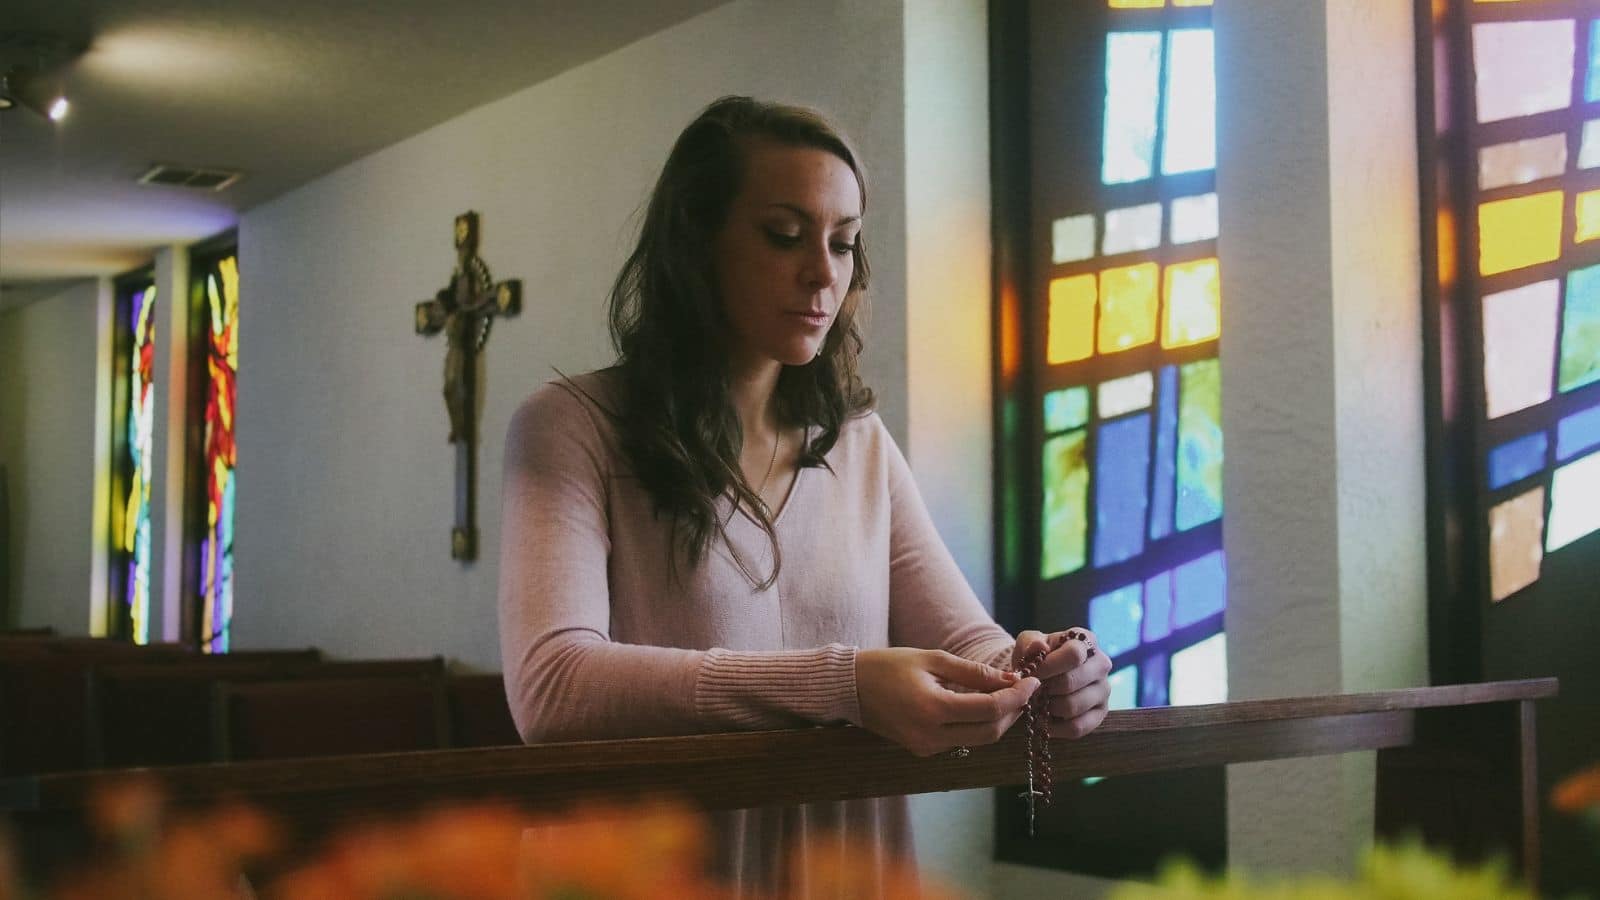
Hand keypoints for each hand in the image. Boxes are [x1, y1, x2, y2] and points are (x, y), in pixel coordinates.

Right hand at [855, 648, 1041, 756]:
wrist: (850, 688)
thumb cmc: (888, 665)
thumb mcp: (932, 659)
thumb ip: (972, 672)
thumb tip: (1009, 681)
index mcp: (932, 709)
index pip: (989, 709)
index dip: (1016, 697)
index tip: (1033, 682)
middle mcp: (930, 736)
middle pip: (989, 732)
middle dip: (1012, 712)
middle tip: (1026, 691)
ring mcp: (925, 747)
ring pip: (977, 740)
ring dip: (998, 721)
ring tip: (1010, 697)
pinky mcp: (921, 751)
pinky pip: (960, 741)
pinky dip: (977, 726)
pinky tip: (983, 707)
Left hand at [1011, 627, 1111, 738]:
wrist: (1042, 677)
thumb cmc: (1037, 657)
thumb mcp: (1027, 644)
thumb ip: (1030, 643)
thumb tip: (1040, 647)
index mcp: (1086, 641)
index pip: (1074, 654)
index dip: (1048, 666)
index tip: (1031, 674)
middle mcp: (1101, 664)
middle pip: (1071, 682)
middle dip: (1045, 689)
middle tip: (1032, 691)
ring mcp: (1104, 690)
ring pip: (1072, 706)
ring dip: (1048, 708)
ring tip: (1039, 703)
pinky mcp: (1101, 713)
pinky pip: (1078, 727)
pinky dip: (1056, 728)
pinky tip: (1045, 720)